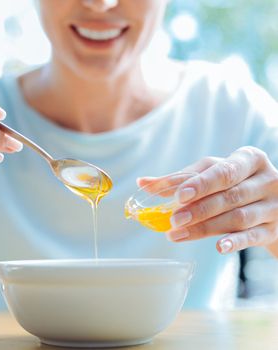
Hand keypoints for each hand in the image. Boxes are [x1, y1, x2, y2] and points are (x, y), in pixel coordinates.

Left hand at [139, 147, 277, 253]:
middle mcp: (265, 179)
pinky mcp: (273, 229)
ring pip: (238, 217)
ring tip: (178, 233)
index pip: (221, 170)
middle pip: (229, 194)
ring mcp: (273, 205)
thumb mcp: (212, 175)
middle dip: (200, 207)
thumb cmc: (234, 184)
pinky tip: (216, 247)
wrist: (273, 204)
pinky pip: (254, 237)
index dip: (200, 182)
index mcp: (248, 159)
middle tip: (174, 219)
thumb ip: (180, 179)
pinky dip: (234, 242)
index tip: (178, 195)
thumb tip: (142, 182)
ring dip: (206, 227)